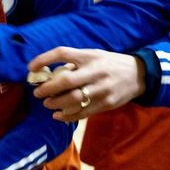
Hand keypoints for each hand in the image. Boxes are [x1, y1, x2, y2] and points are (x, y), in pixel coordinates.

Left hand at [29, 47, 144, 120]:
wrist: (138, 75)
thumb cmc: (109, 64)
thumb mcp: (94, 55)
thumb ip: (74, 62)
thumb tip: (47, 74)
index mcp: (90, 56)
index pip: (62, 53)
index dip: (43, 59)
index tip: (30, 68)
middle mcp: (95, 71)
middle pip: (65, 81)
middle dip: (47, 89)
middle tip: (37, 93)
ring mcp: (101, 89)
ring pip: (73, 99)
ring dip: (55, 103)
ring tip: (47, 103)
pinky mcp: (106, 103)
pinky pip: (82, 112)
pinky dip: (67, 116)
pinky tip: (58, 115)